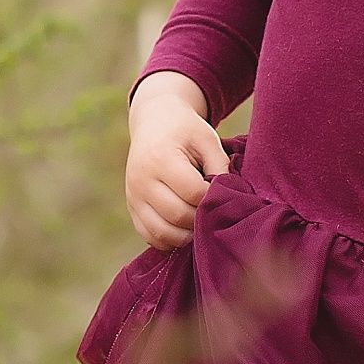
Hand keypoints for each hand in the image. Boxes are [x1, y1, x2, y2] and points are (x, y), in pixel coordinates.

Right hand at [126, 72, 228, 249]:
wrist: (153, 124)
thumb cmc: (185, 131)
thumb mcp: (207, 139)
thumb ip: (221, 167)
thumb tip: (232, 198)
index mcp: (160, 159)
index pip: (193, 193)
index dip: (214, 199)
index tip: (226, 194)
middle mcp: (141, 181)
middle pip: (178, 216)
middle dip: (202, 218)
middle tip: (218, 211)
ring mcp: (133, 197)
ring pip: (162, 232)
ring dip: (188, 235)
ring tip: (204, 222)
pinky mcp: (132, 209)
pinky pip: (151, 236)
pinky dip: (171, 240)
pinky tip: (187, 229)